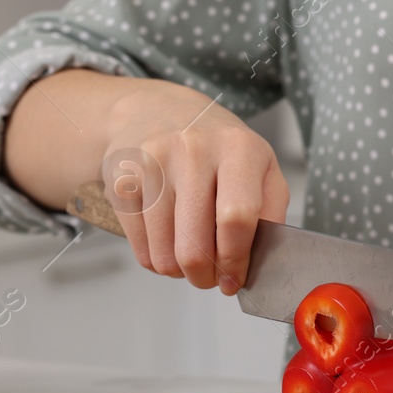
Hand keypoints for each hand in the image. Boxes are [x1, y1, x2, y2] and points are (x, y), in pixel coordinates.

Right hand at [101, 79, 289, 294]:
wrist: (157, 113)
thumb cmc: (217, 150)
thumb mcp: (260, 168)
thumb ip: (270, 215)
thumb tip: (256, 266)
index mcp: (238, 148)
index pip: (236, 219)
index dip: (235, 261)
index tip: (234, 279)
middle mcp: (193, 150)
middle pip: (194, 247)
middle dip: (204, 277)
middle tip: (209, 277)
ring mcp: (152, 164)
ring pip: (163, 256)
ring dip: (179, 271)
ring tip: (188, 255)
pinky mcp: (122, 181)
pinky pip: (139, 249)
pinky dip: (155, 258)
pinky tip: (166, 240)